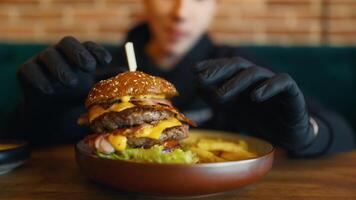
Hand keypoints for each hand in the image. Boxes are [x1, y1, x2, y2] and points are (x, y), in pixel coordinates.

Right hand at [18, 36, 111, 102]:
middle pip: (67, 42)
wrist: (52, 109)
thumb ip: (108, 80)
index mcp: (77, 53)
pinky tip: (49, 90)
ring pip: (48, 55)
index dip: (97, 51)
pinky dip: (41, 80)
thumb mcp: (94, 87)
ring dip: (61, 68)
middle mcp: (59, 52)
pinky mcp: (25, 71)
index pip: (87, 45)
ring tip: (71, 83)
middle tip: (89, 68)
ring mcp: (41, 59)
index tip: (107, 61)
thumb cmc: (76, 93)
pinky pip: (31, 71)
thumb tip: (130, 73)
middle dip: (79, 53)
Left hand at [193, 57, 315, 150]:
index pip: (226, 66)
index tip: (193, 70)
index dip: (210, 66)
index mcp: (243, 80)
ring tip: (220, 95)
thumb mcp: (233, 110)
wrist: (288, 135)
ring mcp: (274, 82)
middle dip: (218, 71)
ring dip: (235, 82)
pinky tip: (255, 96)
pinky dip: (268, 87)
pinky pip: (282, 82)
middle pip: (238, 65)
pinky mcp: (292, 91)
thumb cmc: (260, 120)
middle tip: (201, 79)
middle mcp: (258, 77)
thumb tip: (197, 87)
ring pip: (255, 72)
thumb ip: (217, 99)